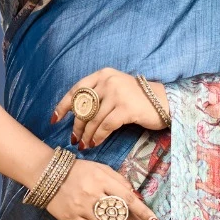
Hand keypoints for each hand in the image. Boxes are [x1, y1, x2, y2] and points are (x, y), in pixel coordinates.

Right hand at [44, 156, 162, 219]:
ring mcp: (81, 208)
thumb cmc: (78, 170)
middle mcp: (92, 194)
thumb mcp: (101, 168)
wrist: (46, 174)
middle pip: (119, 215)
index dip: (144, 212)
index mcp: (102, 179)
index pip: (128, 199)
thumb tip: (137, 196)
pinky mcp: (71, 218)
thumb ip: (120, 180)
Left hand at [50, 67, 169, 149]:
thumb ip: (99, 95)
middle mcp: (108, 81)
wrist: (165, 102)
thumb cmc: (139, 99)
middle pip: (84, 107)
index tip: (54, 119)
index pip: (76, 90)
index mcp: (103, 75)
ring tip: (84, 144)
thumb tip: (77, 114)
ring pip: (93, 119)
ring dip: (86, 135)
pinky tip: (95, 143)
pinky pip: (105, 126)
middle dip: (76, 126)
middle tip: (74, 139)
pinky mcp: (126, 108)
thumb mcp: (117, 89)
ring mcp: (117, 94)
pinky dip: (98, 137)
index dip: (63, 106)